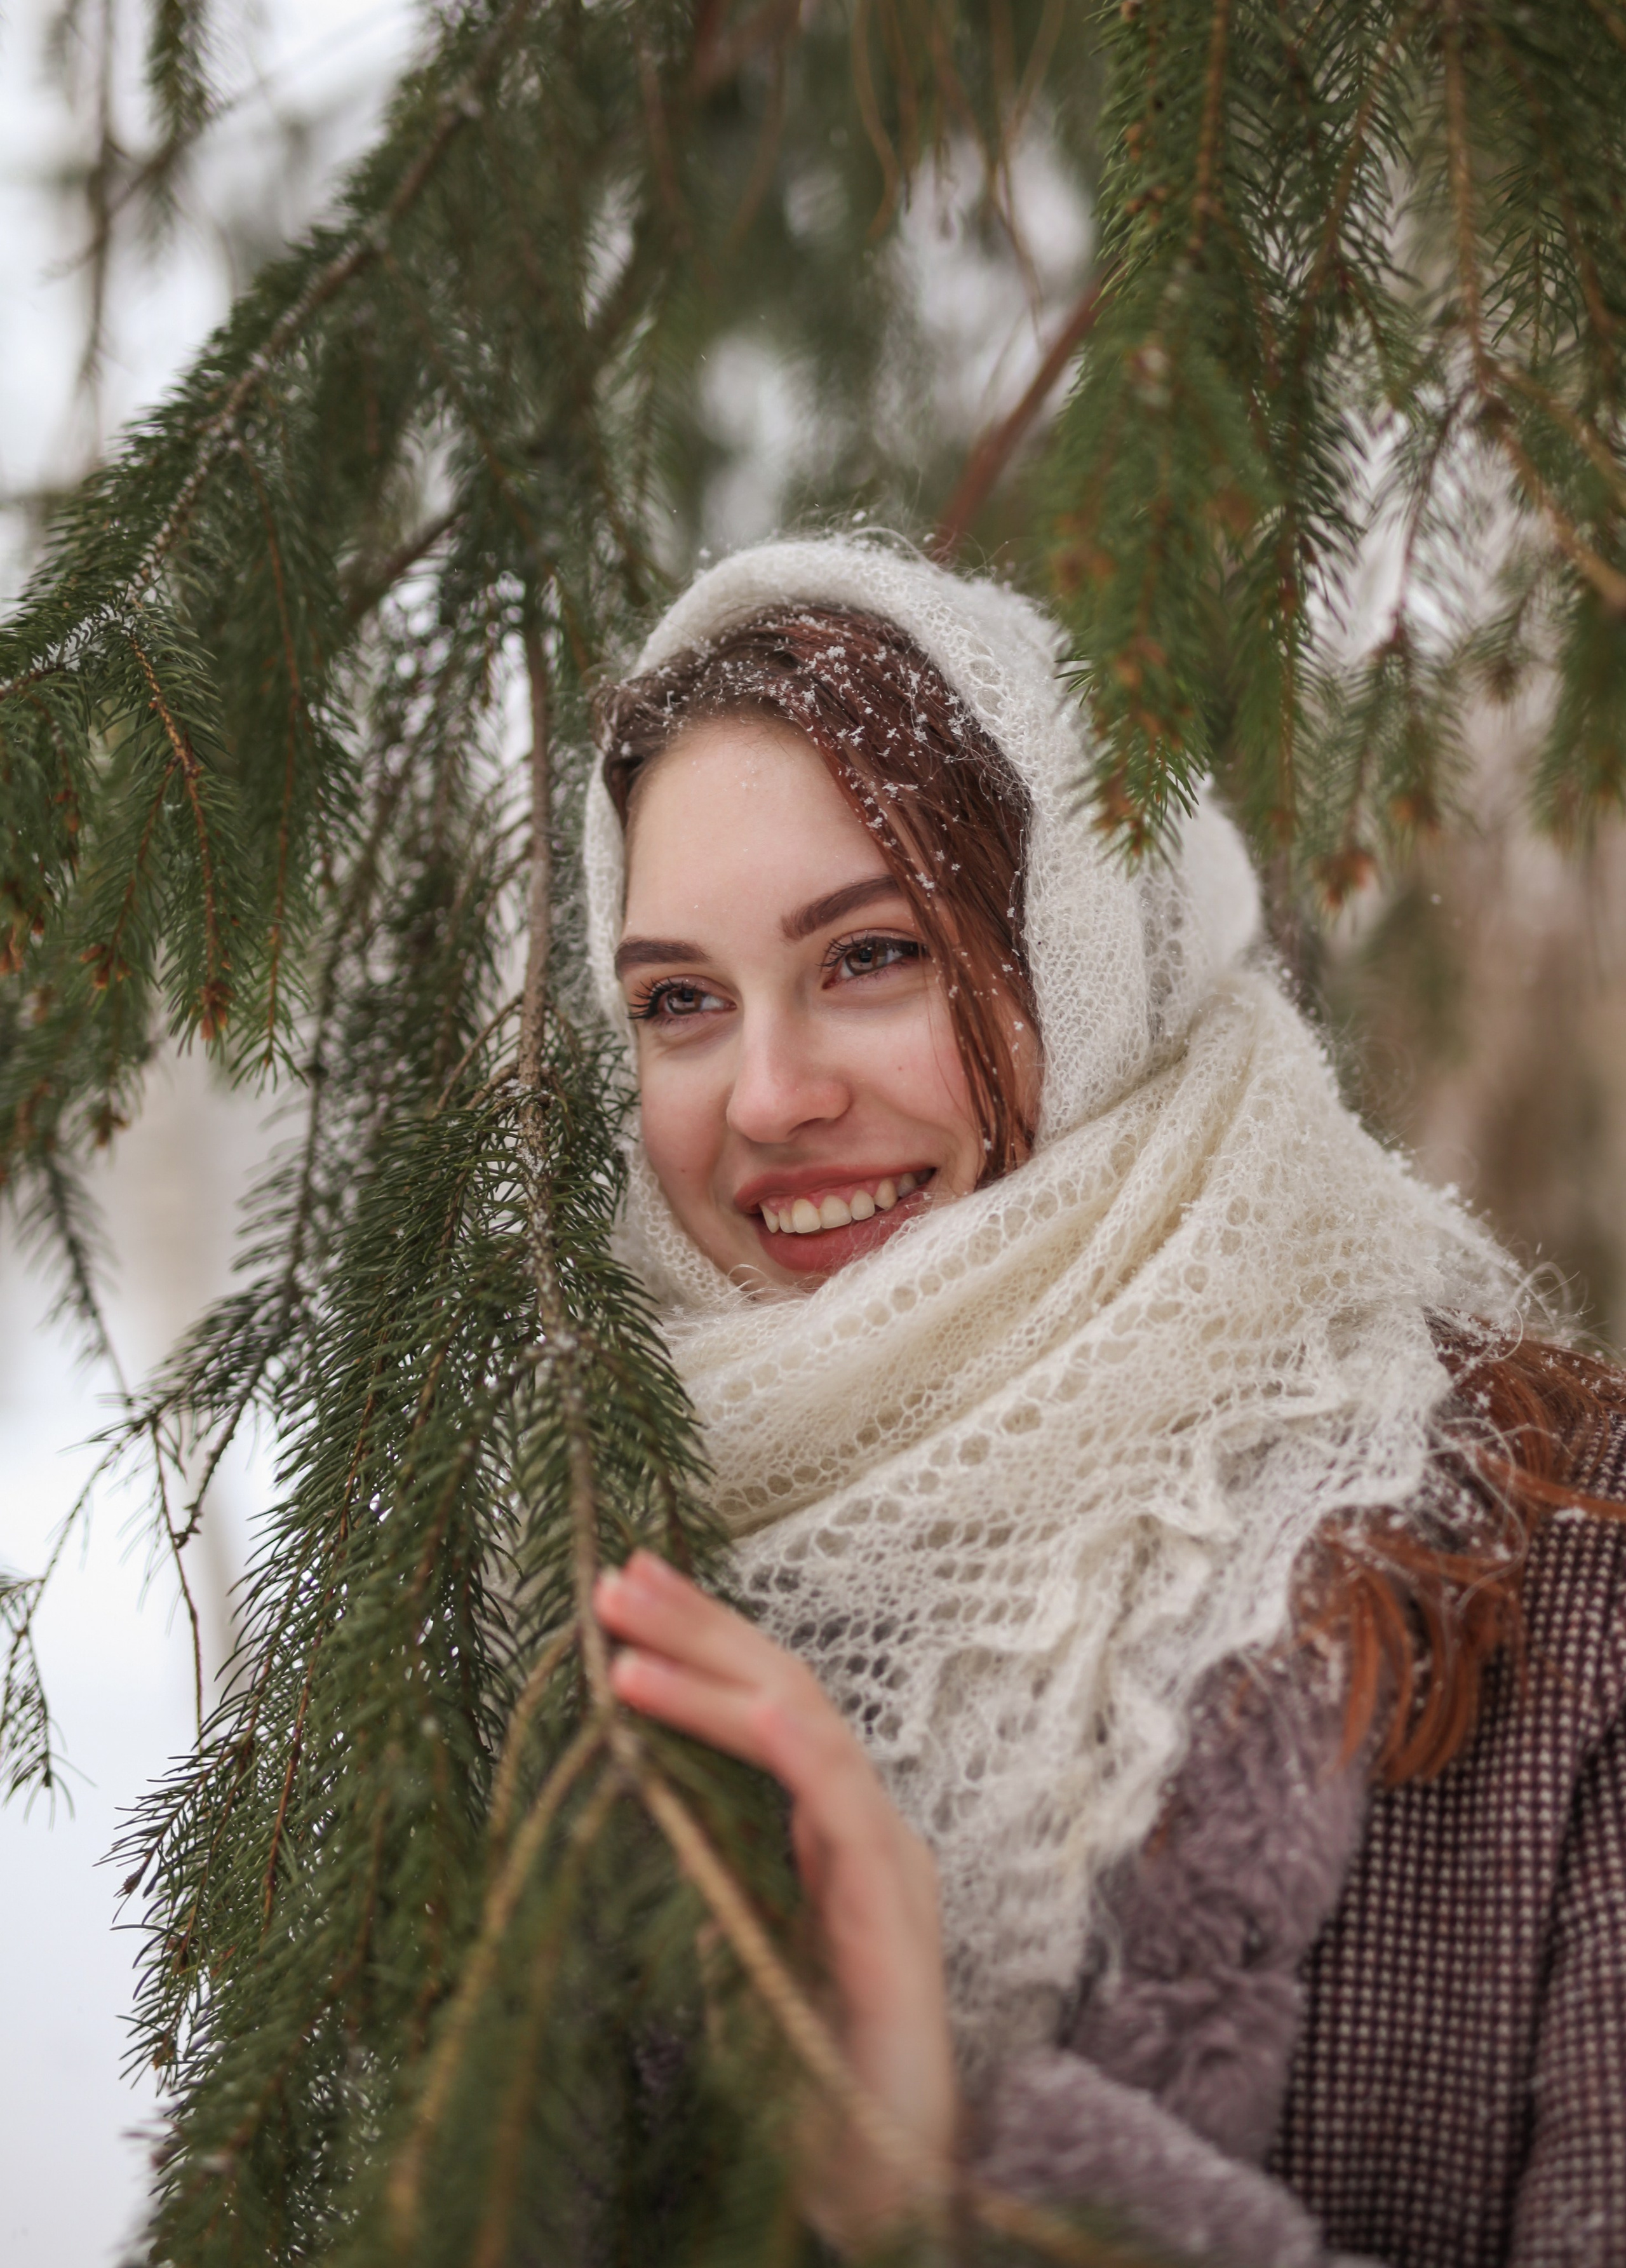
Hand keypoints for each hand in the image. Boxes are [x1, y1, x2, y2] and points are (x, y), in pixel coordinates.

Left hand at [593, 1549, 957, 2243]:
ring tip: (628, 1640)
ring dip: (716, 1671)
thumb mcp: (732, 1946)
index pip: (762, 1706)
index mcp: (821, 1833)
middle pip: (783, 1689)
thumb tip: (616, 1795)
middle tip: (616, 1575)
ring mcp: (886, 1860)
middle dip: (700, 1625)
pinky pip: (843, 1803)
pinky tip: (743, 1708)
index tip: (627, 1596)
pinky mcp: (894, 1909)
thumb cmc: (804, 2078)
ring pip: (807, 1724)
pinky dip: (792, 1743)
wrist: (886, 2186)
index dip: (701, 1643)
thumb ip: (700, 1867)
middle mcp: (861, 1828)